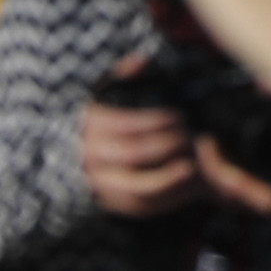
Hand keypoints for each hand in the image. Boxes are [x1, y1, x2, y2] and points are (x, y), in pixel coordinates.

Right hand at [79, 71, 208, 217]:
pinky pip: (138, 208)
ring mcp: (97, 184)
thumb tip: (139, 62)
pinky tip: (189, 187)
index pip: (128, 125)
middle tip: (192, 138)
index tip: (181, 118)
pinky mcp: (109, 204)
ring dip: (170, 178)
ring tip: (194, 165)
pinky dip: (167, 200)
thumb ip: (122, 76)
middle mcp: (88, 157)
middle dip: (169, 146)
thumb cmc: (103, 120)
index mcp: (90, 126)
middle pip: (134, 154)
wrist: (75, 157)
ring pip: (136, 187)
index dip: (159, 122)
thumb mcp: (106, 93)